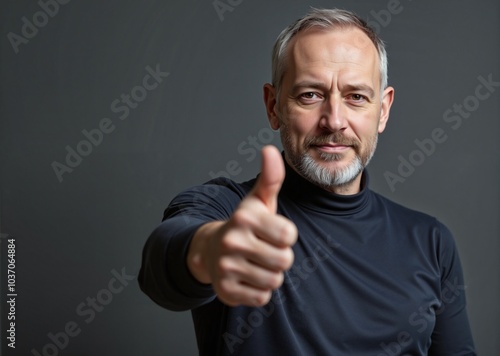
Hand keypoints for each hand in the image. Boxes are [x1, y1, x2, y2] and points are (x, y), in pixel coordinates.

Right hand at [187, 145, 297, 306]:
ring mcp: (226, 267)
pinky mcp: (225, 291)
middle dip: (280, 257)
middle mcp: (232, 241)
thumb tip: (270, 149)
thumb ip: (270, 177)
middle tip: (264, 250)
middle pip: (284, 260)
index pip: (289, 235)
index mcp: (244, 217)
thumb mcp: (258, 201)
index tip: (271, 232)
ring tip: (256, 263)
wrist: (211, 250)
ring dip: (270, 274)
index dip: (285, 235)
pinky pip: (262, 298)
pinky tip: (248, 277)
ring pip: (274, 280)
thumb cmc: (244, 225)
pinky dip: (259, 290)